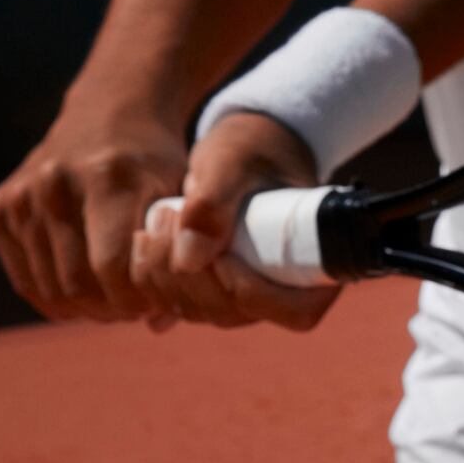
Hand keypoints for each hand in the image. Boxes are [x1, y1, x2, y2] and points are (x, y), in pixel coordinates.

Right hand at [0, 103, 187, 321]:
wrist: (110, 113)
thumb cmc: (158, 164)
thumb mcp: (186, 194)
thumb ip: (186, 252)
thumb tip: (161, 325)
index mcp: (107, 176)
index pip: (112, 267)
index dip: (137, 299)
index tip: (159, 301)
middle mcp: (54, 183)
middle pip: (77, 283)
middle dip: (113, 308)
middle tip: (138, 308)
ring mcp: (19, 196)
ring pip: (50, 289)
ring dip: (86, 308)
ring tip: (117, 299)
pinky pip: (27, 281)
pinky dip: (58, 297)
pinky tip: (89, 289)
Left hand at [130, 112, 340, 331]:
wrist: (242, 150)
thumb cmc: (252, 150)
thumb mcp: (232, 165)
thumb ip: (213, 205)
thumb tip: (188, 261)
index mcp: (316, 263)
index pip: (294, 310)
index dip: (252, 292)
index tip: (222, 255)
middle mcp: (284, 288)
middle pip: (235, 312)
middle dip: (191, 274)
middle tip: (169, 215)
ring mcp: (247, 295)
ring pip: (200, 311)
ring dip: (164, 273)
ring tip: (158, 217)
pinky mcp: (213, 291)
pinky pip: (178, 304)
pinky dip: (152, 278)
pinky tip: (146, 241)